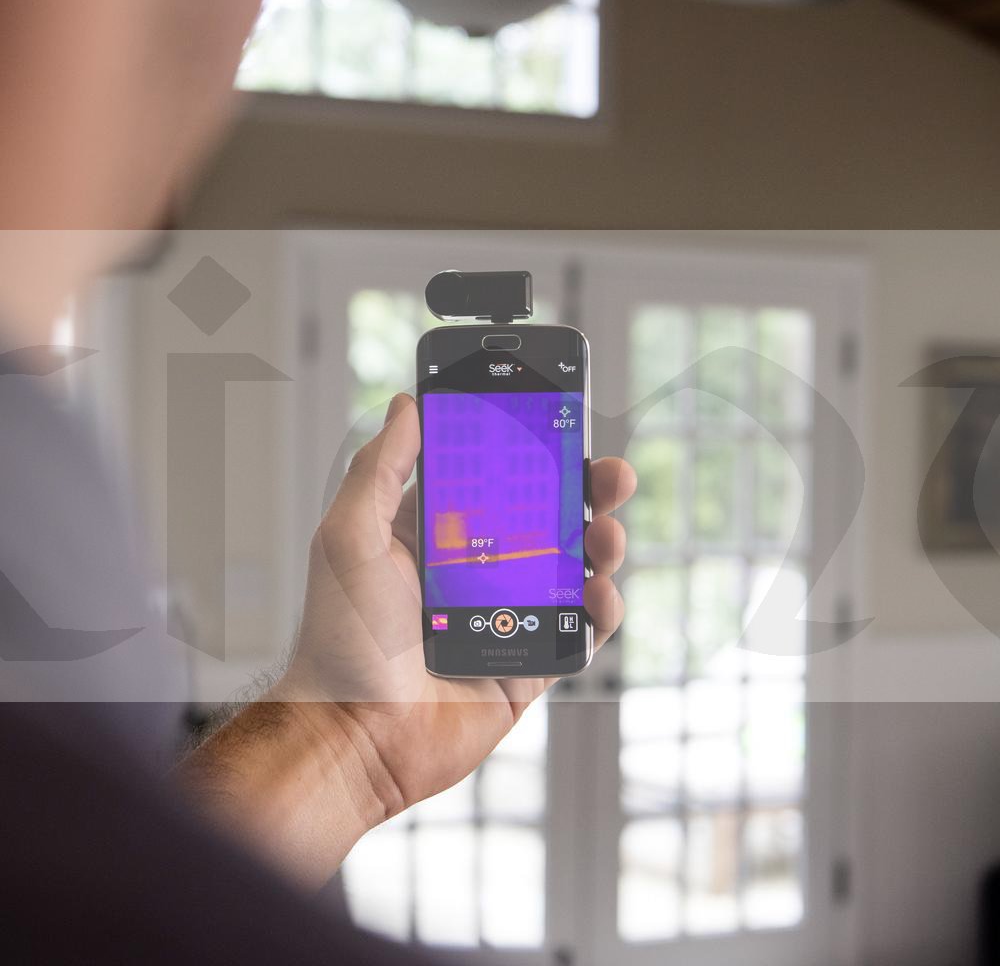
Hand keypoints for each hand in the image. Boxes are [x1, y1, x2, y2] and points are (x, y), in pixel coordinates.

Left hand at [177, 393, 634, 886]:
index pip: (497, 479)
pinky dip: (602, 611)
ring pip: (574, 569)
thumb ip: (380, 469)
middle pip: (548, 519)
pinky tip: (599, 596)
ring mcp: (508, 615)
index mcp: (438, 534)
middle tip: (612, 476)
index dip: (532, 451)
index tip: (561, 422)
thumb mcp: (349, 537)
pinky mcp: (528, 662)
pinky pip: (579, 631)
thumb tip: (407, 405)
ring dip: (602, 545)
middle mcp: (478, 569)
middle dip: (586, 492)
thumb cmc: (342, 638)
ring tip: (605, 536)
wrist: (356, 735)